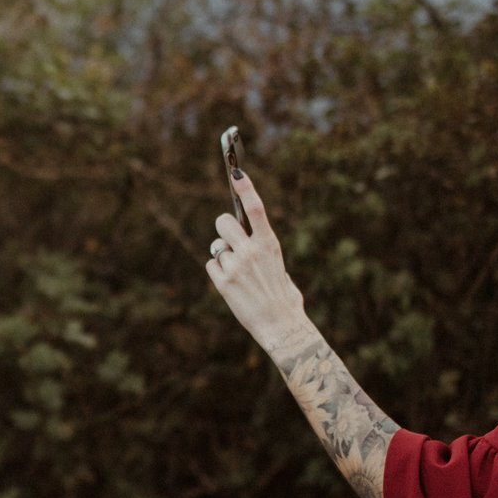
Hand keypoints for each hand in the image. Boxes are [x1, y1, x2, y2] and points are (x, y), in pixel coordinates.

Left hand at [202, 168, 311, 357]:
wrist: (281, 325)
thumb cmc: (285, 297)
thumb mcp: (279, 267)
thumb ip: (263, 251)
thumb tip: (249, 242)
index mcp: (270, 243)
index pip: (256, 208)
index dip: (245, 188)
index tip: (236, 172)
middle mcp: (251, 250)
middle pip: (224, 222)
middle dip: (224, 228)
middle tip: (229, 239)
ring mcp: (236, 266)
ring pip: (217, 247)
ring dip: (224, 256)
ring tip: (239, 275)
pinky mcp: (224, 282)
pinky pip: (212, 265)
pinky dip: (219, 273)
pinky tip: (232, 285)